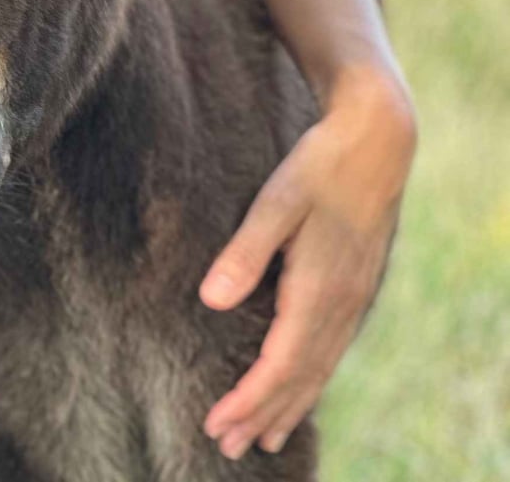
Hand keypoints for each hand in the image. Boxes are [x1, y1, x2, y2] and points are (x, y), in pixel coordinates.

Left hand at [198, 63, 415, 458]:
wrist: (378, 141)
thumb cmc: (319, 166)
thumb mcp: (276, 201)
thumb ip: (244, 252)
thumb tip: (211, 301)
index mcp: (319, 289)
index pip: (280, 364)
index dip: (247, 399)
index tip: (216, 425)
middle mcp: (342, 304)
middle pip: (299, 377)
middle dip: (263, 415)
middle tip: (228, 448)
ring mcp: (354, 298)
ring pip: (320, 368)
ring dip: (289, 405)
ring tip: (263, 438)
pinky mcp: (356, 288)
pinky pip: (332, 350)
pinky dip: (312, 379)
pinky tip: (299, 388)